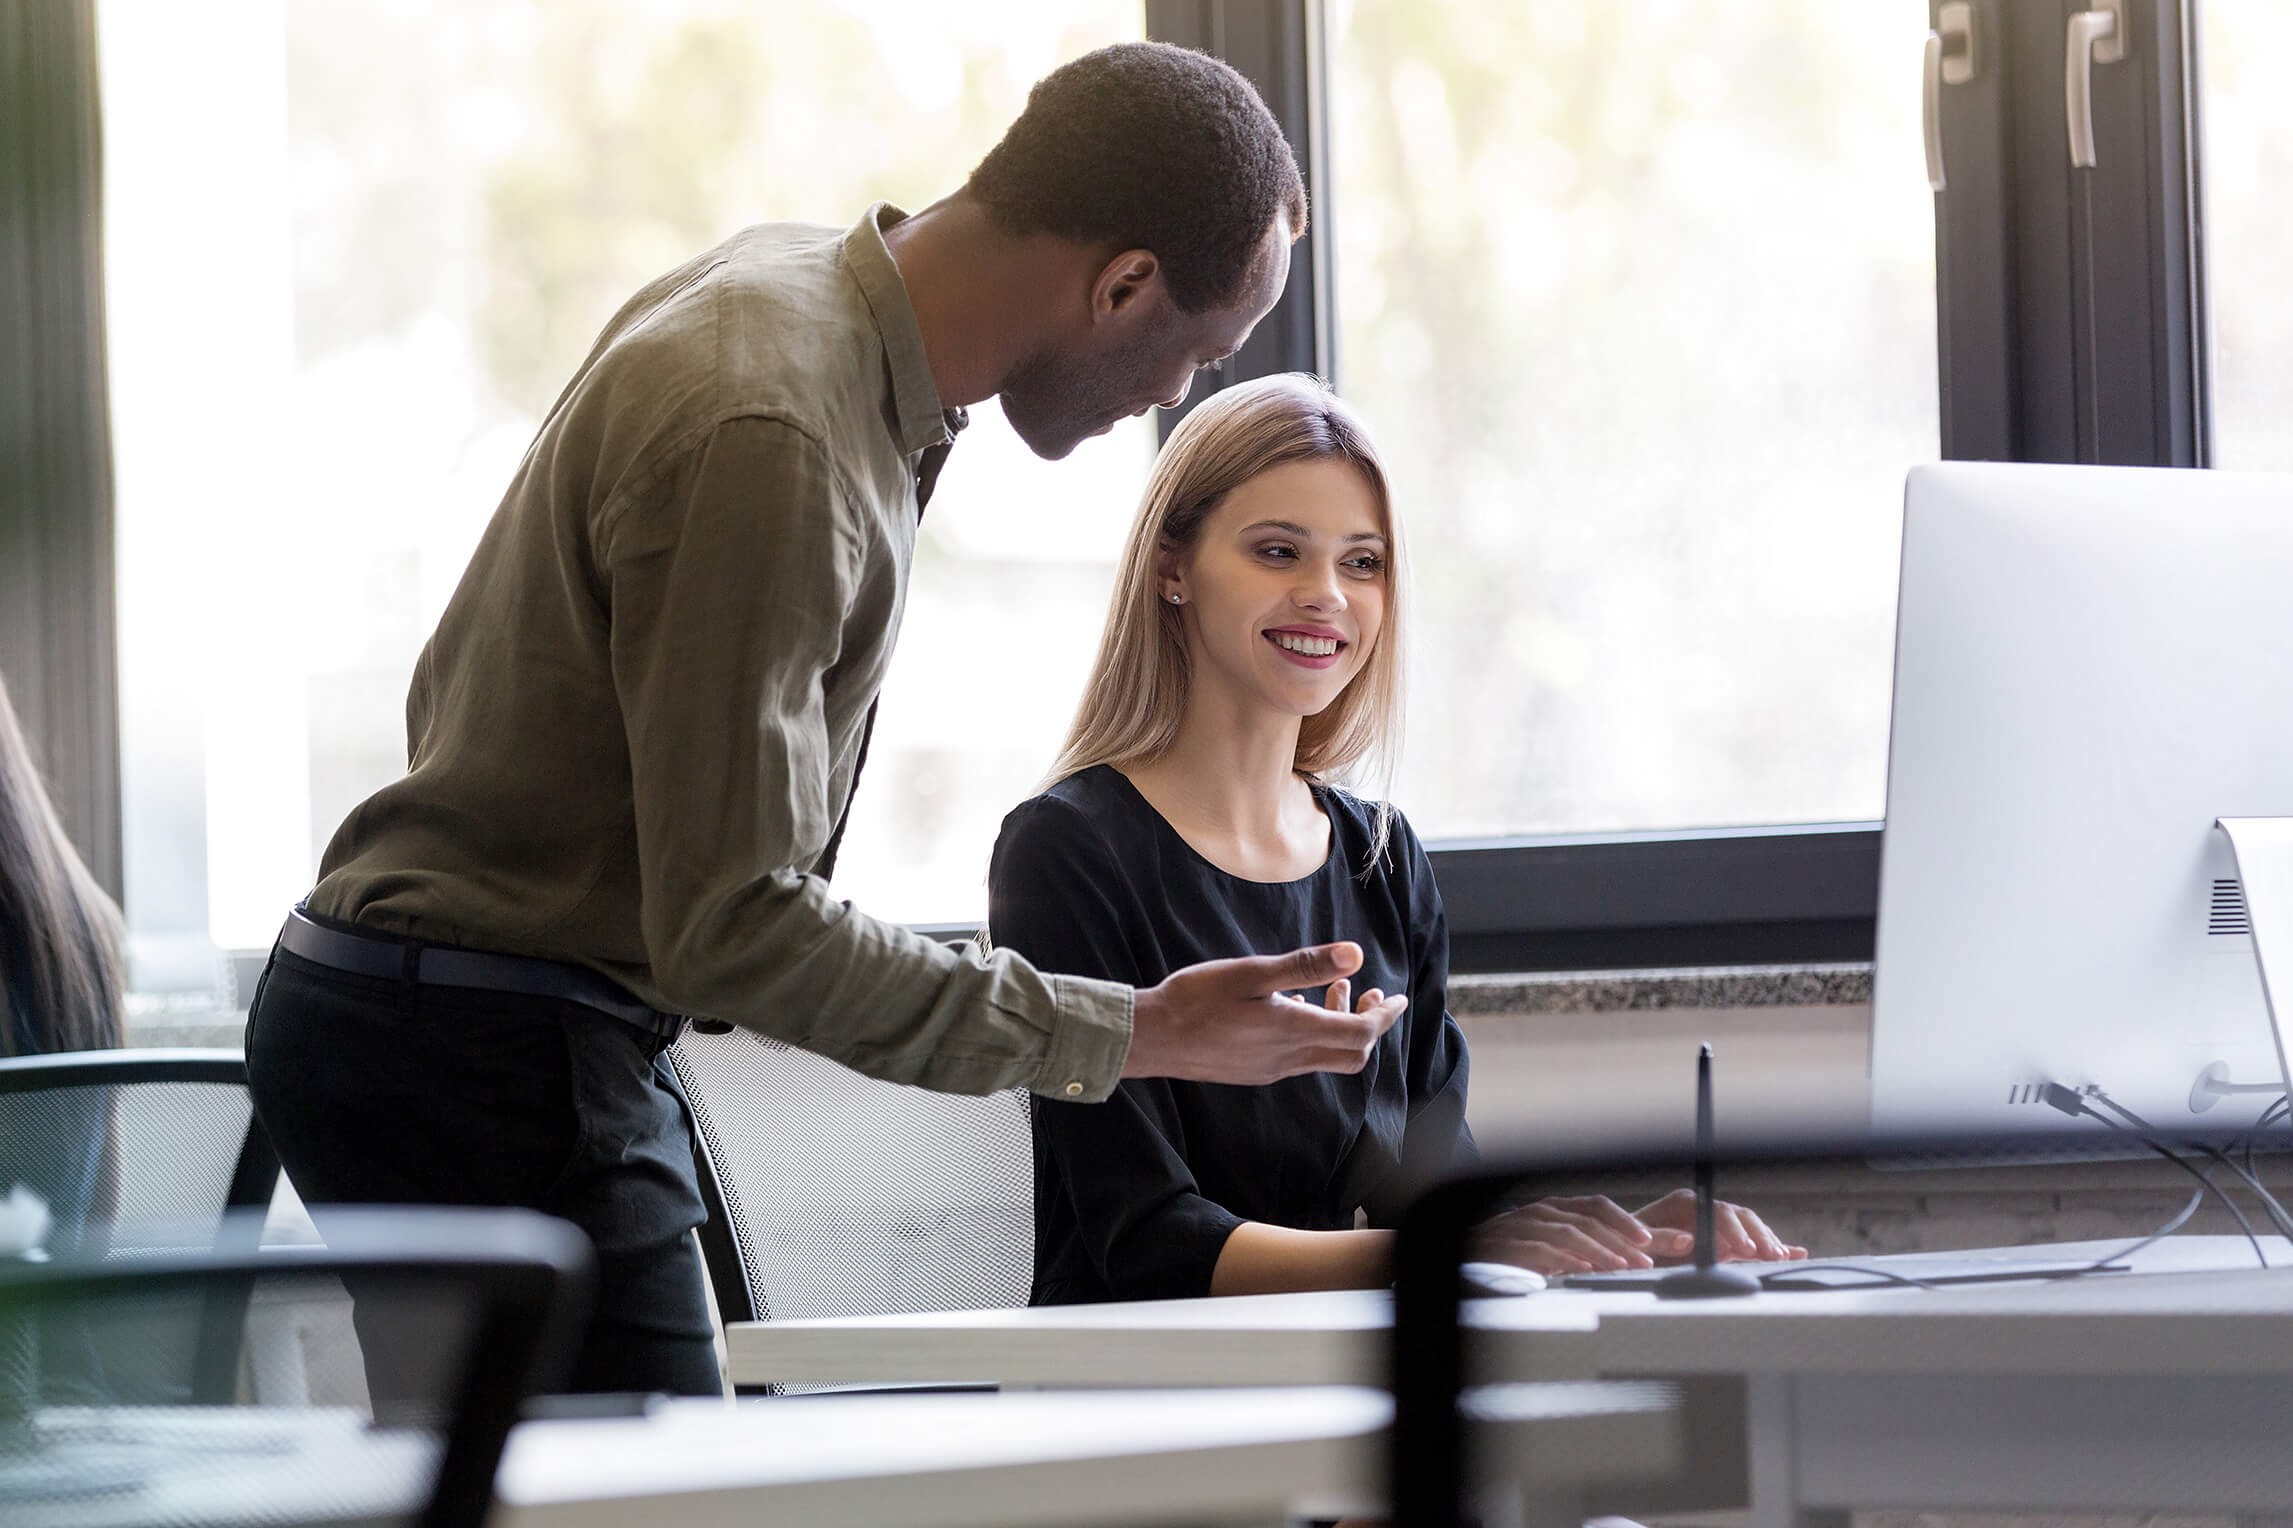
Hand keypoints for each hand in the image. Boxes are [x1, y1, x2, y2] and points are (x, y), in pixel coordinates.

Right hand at [1123, 943, 1406, 1083]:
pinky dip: (1313, 1034)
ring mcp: (1271, 1069)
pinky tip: (1292, 1007)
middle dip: (1368, 1024)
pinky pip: (1300, 1058)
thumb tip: (1355, 954)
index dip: (1385, 1016)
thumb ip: (1305, 965)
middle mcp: (1289, 1058)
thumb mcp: (1252, 973)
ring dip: (1339, 1026)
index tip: (1398, 998)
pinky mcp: (1254, 1072)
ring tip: (1332, 990)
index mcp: (1294, 1032)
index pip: (1361, 1033)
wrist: (1151, 1039)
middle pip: (1352, 1053)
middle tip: (1369, 992)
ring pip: (1325, 1056)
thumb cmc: (1196, 999)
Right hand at [1472, 1195, 1687, 1276]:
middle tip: (1651, 1259)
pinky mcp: (1506, 1245)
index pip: (1597, 1206)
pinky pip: (1541, 1249)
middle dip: (1625, 1239)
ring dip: (1601, 1250)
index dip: (1627, 1221)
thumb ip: (1587, 1250)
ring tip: (1624, 1267)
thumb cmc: (1511, 1252)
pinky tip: (1585, 1271)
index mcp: (1555, 1208)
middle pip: (1590, 1219)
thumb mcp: (1553, 1247)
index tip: (1655, 1239)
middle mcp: (1541, 1211)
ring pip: (1570, 1232)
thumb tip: (1632, 1260)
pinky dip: (1566, 1260)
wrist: (1462, 1255)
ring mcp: (1523, 1226)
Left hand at [1634, 1188, 1805, 1263]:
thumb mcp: (1638, 1241)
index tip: (1745, 1249)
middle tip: (1771, 1256)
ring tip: (1781, 1259)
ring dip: (1768, 1242)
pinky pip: (1753, 1242)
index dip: (1734, 1230)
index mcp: (1684, 1203)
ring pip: (1751, 1228)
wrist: (1629, 1249)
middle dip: (1758, 1236)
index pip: (1716, 1211)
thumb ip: (1662, 1240)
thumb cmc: (1630, 1243)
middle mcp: (1705, 1210)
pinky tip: (1796, 1253)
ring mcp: (1718, 1225)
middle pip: (1740, 1217)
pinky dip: (1774, 1246)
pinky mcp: (1726, 1242)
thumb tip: (1688, 1239)